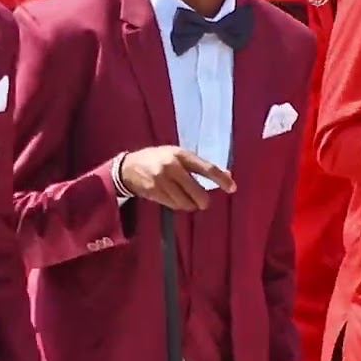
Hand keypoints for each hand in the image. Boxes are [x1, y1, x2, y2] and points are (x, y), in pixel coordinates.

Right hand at [118, 146, 236, 211]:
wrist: (128, 167)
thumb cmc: (158, 159)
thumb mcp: (178, 156)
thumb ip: (200, 166)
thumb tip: (228, 176)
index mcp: (181, 154)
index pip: (207, 168)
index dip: (221, 179)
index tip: (232, 188)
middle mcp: (172, 166)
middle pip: (198, 192)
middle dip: (203, 200)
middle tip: (203, 202)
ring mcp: (162, 180)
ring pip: (186, 202)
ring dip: (189, 205)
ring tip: (185, 199)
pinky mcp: (154, 192)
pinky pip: (174, 205)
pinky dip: (178, 205)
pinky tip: (173, 198)